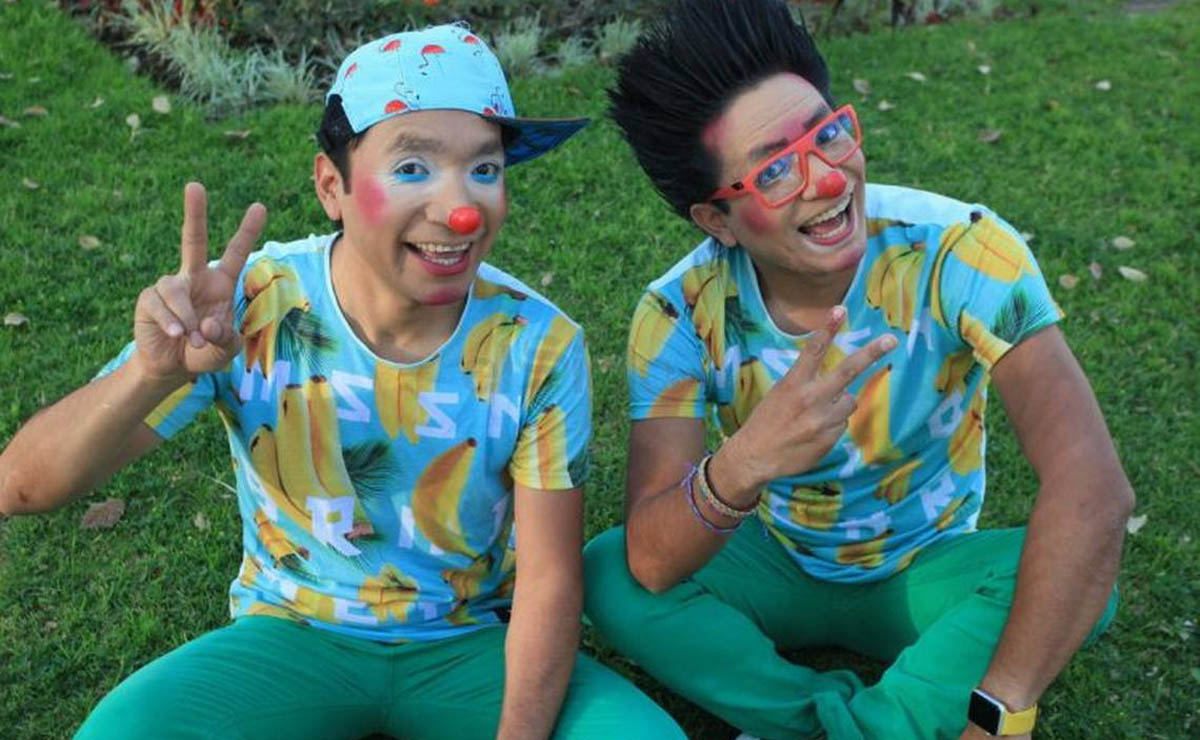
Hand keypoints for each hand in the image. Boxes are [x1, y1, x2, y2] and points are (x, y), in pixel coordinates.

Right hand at [132, 182, 266, 382]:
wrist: (172, 367)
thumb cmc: (205, 351)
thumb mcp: (225, 349)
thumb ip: (224, 337)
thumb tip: (206, 324)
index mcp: (220, 284)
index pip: (234, 253)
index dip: (247, 231)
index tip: (260, 206)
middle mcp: (194, 278)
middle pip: (192, 240)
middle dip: (193, 213)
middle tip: (195, 185)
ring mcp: (170, 287)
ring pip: (175, 289)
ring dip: (187, 318)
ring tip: (192, 339)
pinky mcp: (149, 300)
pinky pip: (159, 304)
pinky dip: (171, 322)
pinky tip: (177, 335)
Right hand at [713, 306, 896, 498]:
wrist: (755, 458)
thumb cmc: (766, 421)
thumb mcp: (780, 394)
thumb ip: (807, 383)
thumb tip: (840, 381)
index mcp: (793, 384)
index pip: (813, 351)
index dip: (828, 328)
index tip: (840, 310)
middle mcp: (810, 399)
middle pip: (846, 371)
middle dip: (870, 353)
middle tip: (890, 340)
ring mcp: (822, 421)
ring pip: (849, 401)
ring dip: (841, 403)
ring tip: (817, 414)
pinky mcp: (829, 439)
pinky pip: (842, 424)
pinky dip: (834, 424)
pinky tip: (814, 432)